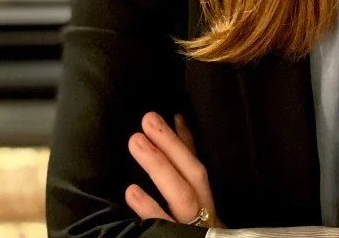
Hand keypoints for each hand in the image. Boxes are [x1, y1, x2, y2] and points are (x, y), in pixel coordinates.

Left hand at [125, 111, 221, 227]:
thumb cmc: (195, 234)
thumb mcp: (196, 205)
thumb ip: (184, 172)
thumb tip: (176, 128)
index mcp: (207, 201)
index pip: (198, 165)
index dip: (185, 140)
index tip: (169, 113)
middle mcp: (205, 213)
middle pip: (193, 175)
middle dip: (171, 145)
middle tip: (147, 119)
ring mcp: (191, 231)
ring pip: (182, 196)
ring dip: (159, 166)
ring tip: (136, 140)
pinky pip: (163, 227)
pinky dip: (149, 209)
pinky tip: (131, 190)